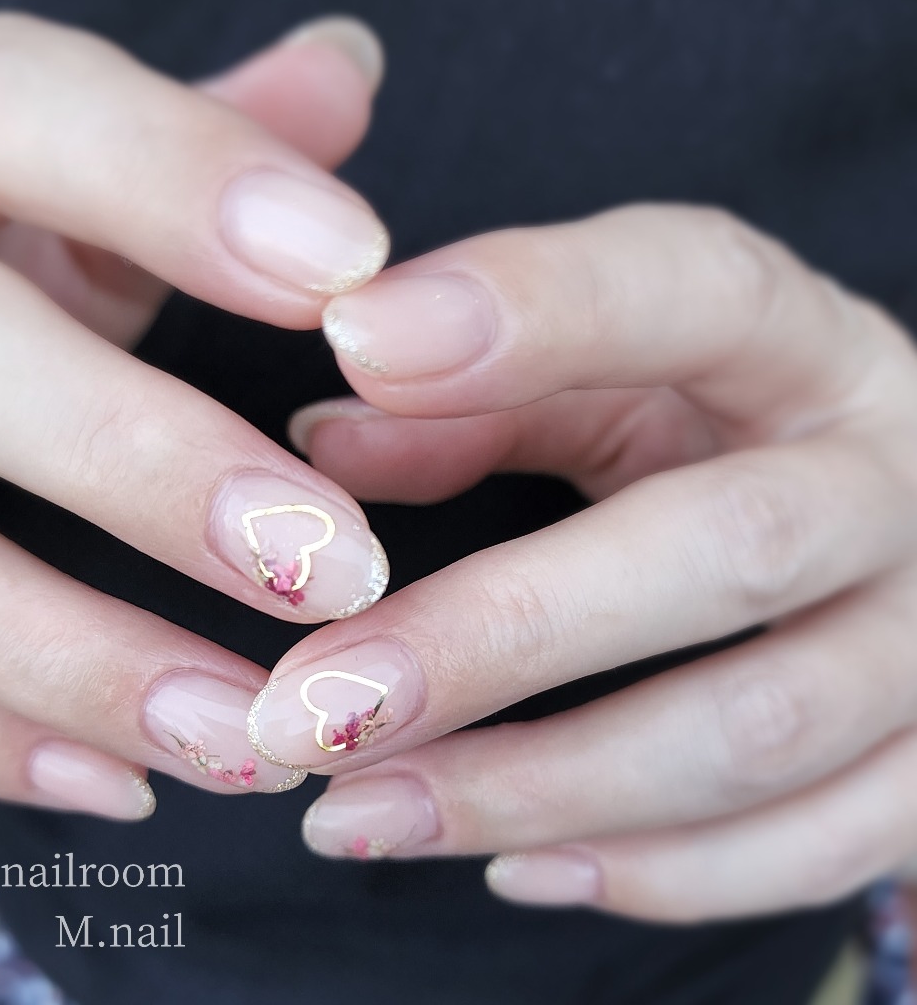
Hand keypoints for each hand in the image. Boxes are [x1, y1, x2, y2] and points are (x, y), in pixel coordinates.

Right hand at [0, 13, 391, 818]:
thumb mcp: (60, 175)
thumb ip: (193, 136)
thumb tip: (344, 69)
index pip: (20, 108)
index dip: (180, 181)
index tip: (354, 269)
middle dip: (146, 465)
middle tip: (334, 567)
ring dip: (84, 660)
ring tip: (257, 735)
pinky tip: (131, 781)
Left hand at [246, 204, 916, 921]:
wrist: (895, 522)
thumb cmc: (727, 434)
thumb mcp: (621, 385)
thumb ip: (485, 401)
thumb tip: (325, 438)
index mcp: (805, 347)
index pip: (695, 294)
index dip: (537, 311)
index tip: (360, 342)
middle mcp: (897, 482)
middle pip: (726, 553)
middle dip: (498, 638)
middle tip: (308, 706)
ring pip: (757, 733)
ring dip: (536, 790)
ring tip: (358, 811)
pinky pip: (813, 848)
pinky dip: (650, 874)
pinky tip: (510, 863)